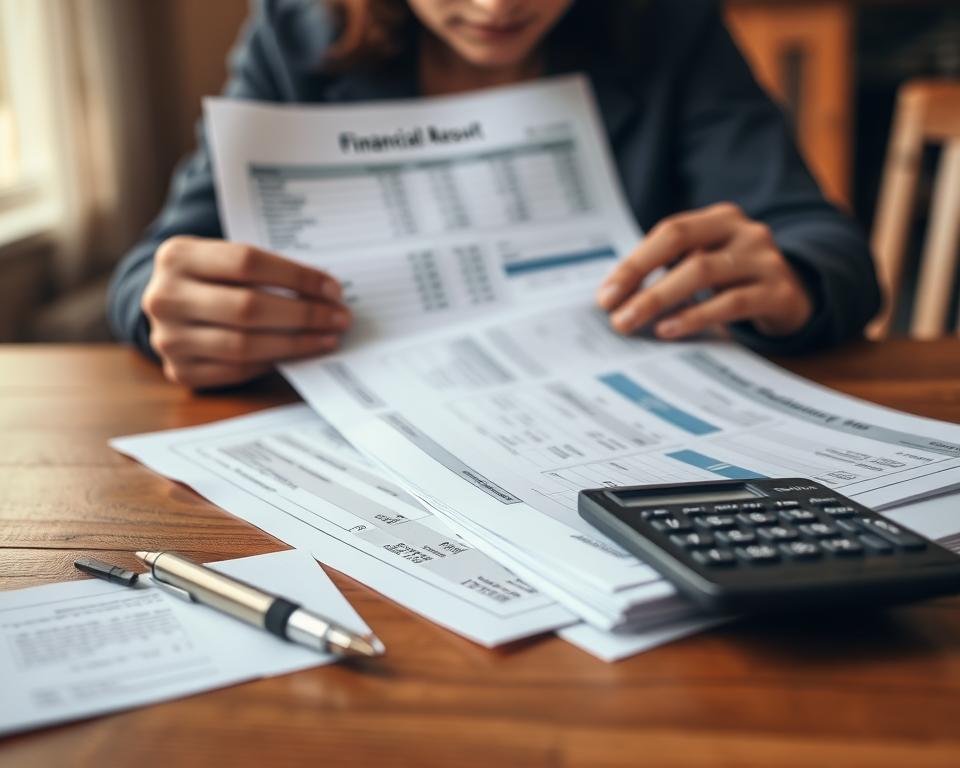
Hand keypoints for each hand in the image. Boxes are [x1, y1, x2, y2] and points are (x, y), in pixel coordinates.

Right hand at [142, 236, 350, 388]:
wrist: (169, 305)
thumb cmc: (212, 277)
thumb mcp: (224, 257)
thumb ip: (265, 269)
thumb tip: (328, 294)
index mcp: (177, 255)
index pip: (247, 263)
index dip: (297, 277)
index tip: (333, 289)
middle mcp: (164, 297)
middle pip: (248, 308)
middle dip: (304, 314)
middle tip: (339, 318)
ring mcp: (168, 338)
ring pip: (245, 346)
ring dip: (296, 344)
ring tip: (327, 338)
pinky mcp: (179, 371)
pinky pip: (237, 371)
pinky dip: (272, 363)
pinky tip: (297, 354)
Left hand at [596, 203, 812, 339]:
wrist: (798, 298)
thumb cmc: (736, 282)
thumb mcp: (705, 266)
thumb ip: (669, 272)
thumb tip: (615, 298)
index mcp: (720, 219)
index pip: (669, 232)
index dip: (634, 262)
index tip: (605, 295)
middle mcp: (745, 232)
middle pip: (684, 247)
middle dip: (642, 280)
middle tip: (614, 314)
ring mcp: (765, 260)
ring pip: (704, 273)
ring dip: (661, 300)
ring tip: (633, 323)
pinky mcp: (779, 292)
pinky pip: (731, 303)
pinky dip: (695, 316)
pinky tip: (670, 330)